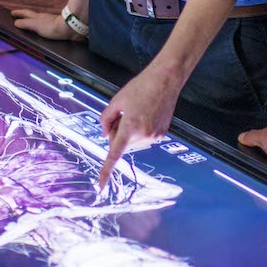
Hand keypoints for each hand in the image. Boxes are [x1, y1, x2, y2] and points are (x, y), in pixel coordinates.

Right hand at [12, 8, 84, 41]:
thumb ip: (25, 24)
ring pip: (39, 21)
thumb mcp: (35, 25)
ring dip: (33, 22)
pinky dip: (40, 28)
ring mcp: (50, 22)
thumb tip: (15, 22)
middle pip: (32, 16)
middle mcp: (43, 18)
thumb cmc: (51, 27)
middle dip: (24, 16)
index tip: (12, 13)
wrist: (68, 29)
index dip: (18, 13)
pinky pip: (45, 27)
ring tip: (29, 25)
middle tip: (18, 17)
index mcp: (37, 17)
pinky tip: (42, 32)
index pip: (25, 13)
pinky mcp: (56, 28)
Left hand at [96, 64, 183, 188]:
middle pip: (121, 144)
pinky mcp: (161, 135)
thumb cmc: (140, 87)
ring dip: (129, 132)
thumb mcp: (116, 100)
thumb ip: (105, 119)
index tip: (100, 185)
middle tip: (123, 114)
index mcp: (130, 127)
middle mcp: (143, 135)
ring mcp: (154, 137)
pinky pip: (143, 138)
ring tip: (137, 111)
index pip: (114, 154)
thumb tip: (104, 135)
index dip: (106, 171)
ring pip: (132, 142)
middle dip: (117, 133)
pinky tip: (145, 114)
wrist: (166, 80)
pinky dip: (140, 130)